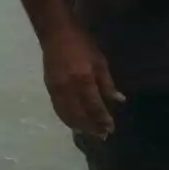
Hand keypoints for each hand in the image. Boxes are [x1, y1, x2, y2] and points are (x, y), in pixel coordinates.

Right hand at [42, 24, 123, 138]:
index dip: (102, 119)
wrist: (56, 34)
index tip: (111, 128)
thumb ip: (107, 83)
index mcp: (83, 79)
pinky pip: (58, 109)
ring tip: (90, 133)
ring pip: (67, 115)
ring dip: (78, 126)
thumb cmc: (82, 44)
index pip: (94, 106)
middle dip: (91, 127)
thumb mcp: (100, 61)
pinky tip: (74, 124)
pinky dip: (67, 119)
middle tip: (102, 136)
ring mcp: (56, 89)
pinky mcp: (49, 89)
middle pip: (79, 114)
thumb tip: (119, 101)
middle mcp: (68, 88)